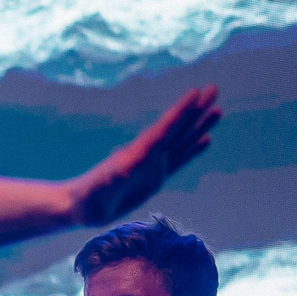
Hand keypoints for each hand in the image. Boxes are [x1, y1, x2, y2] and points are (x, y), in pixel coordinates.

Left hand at [70, 87, 221, 226]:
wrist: (78, 207)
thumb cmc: (85, 201)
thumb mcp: (95, 191)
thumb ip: (107, 181)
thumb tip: (119, 170)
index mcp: (136, 156)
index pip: (162, 130)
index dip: (179, 112)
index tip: (194, 92)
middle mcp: (147, 156)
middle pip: (176, 129)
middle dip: (195, 110)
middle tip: (214, 89)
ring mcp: (152, 165)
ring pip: (181, 142)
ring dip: (199, 126)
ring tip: (217, 110)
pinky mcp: (154, 177)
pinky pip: (179, 160)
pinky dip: (193, 149)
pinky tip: (206, 140)